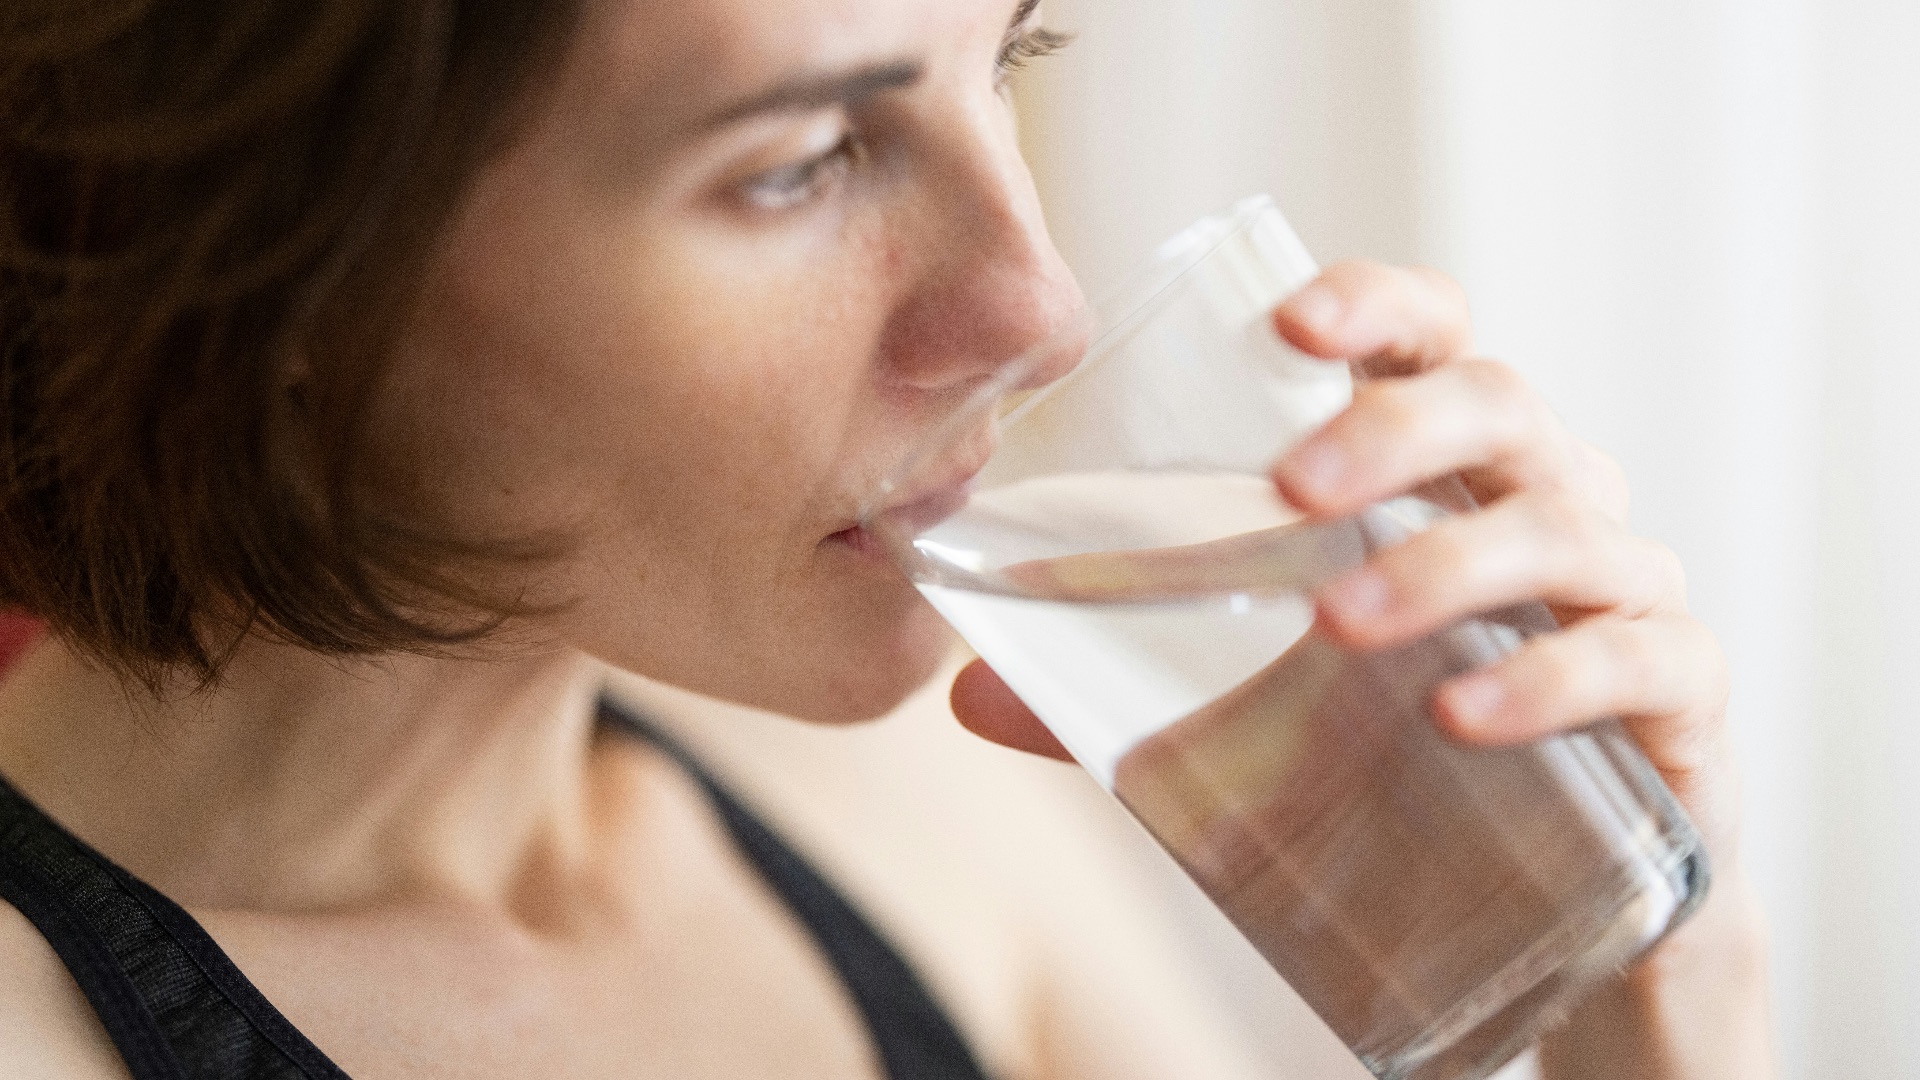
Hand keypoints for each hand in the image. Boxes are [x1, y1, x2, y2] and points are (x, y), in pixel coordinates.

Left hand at [949, 261, 1774, 1078]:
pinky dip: (1550, 678)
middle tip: (1293, 490)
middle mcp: (1544, 500)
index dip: (1372, 307)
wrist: (1562, 906)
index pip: (1428, 341)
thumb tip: (966, 693)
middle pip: (1498, 404)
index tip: (1287, 324)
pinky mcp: (1678, 695)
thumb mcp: (1261, 716)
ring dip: (1447, 563)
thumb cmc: (1401, 762)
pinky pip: (1637, 658)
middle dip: (1395, 431)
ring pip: (1561, 524)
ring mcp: (1622, 590)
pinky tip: (1463, 718)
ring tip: (1342, 626)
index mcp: (1445, 473)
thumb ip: (1123, 696)